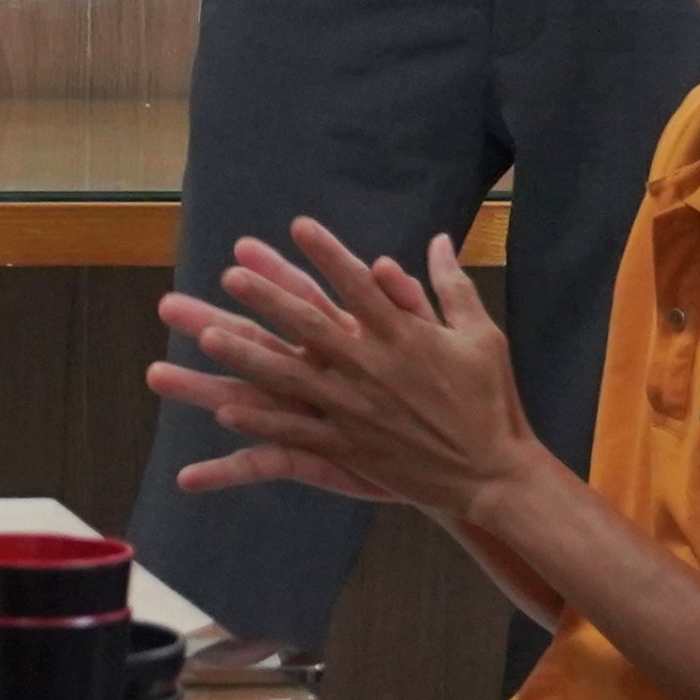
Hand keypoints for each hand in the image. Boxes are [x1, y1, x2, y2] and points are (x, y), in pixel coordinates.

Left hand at [155, 221, 538, 516]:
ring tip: (206, 338)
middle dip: (269, 299)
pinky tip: (226, 412)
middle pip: (311, 326)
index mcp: (405, 336)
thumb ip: (450, 286)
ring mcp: (357, 409)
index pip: (358, 285)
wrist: (493, 474)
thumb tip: (440, 239)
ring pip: (292, 378)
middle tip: (231, 276)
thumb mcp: (481, 336)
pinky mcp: (351, 448)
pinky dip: (264, 423)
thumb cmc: (490, 401)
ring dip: (247, 356)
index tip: (298, 224)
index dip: (327, 254)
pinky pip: (298, 434)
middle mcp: (373, 367)